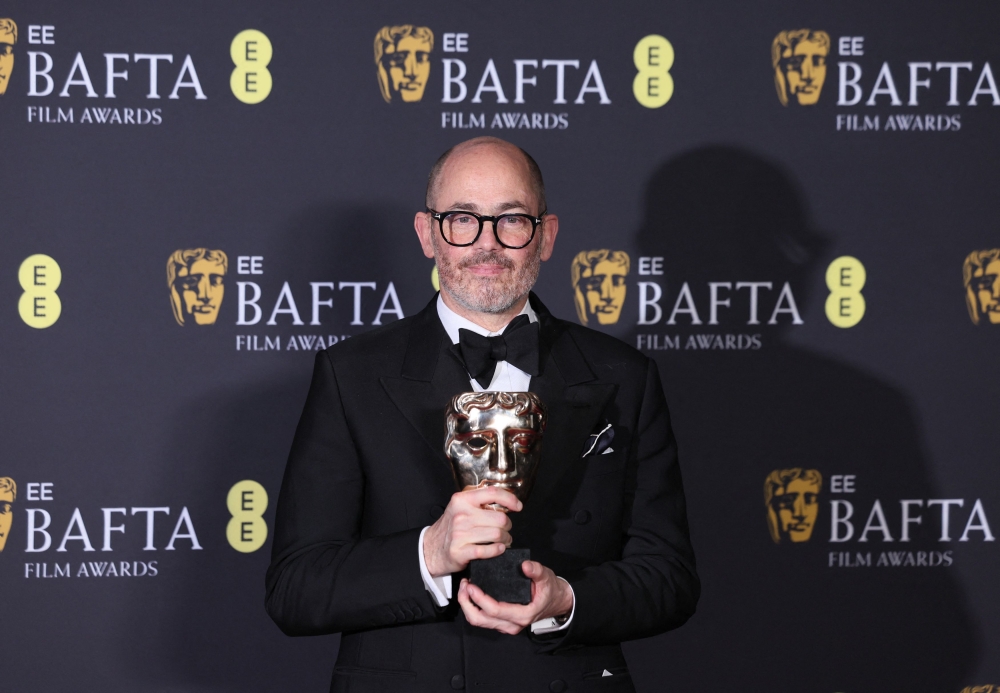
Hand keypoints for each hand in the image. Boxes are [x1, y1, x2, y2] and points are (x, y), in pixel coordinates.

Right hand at [423, 487, 520, 576]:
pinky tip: (497, 549)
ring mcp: (459, 533)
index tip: (518, 507)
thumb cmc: (450, 527)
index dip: (510, 499)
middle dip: (508, 527)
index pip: (492, 493)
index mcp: (462, 500)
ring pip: (497, 535)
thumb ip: (479, 502)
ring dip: (505, 540)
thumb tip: (506, 503)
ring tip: (502, 541)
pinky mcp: (460, 551)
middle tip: (505, 531)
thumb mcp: (460, 508)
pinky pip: (488, 550)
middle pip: (500, 518)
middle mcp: (461, 514)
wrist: (430, 548)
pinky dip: (497, 550)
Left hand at [457, 560, 573, 634]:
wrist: (557, 601)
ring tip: (465, 588)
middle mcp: (513, 625)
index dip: (480, 599)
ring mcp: (507, 626)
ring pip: (479, 622)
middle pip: (481, 620)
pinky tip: (472, 594)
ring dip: (468, 606)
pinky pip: (483, 620)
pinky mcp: (503, 623)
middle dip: (467, 603)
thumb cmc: (550, 590)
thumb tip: (525, 566)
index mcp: (522, 615)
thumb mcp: (546, 576)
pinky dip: (474, 608)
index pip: (495, 610)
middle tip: (464, 585)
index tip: (471, 585)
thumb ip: (536, 571)